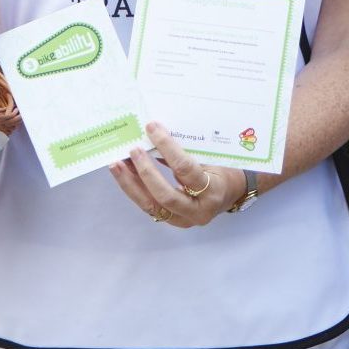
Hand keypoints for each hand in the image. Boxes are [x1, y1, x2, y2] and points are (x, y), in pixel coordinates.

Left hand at [109, 122, 246, 227]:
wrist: (232, 192)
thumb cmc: (224, 169)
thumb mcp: (211, 158)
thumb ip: (186, 152)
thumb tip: (156, 133)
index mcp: (213, 191)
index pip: (186, 170)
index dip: (167, 148)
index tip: (153, 128)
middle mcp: (199, 212)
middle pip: (165, 196)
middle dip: (145, 172)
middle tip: (132, 150)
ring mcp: (184, 220)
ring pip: (151, 205)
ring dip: (131, 183)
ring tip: (116, 164)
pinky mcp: (172, 220)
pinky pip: (150, 206)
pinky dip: (135, 188)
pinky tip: (125, 173)